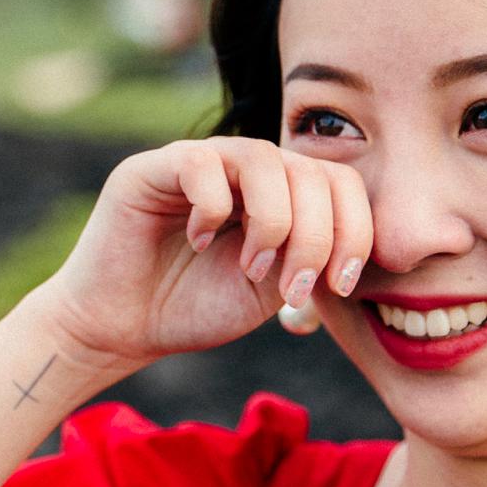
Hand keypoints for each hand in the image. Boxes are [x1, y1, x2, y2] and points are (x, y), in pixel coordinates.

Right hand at [23, 136, 372, 376]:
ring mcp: (198, 162)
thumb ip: (311, 256)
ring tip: (253, 269)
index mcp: (279, 192)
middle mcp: (242, 167)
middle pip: (311, 170)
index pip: (340, 181)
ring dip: (273, 224)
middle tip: (292, 288)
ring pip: (264, 159)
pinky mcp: (152, 169)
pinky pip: (201, 164)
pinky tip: (199, 242)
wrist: (121, 327)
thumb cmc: (194, 307)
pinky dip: (213, 209)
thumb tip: (364, 246)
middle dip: (316, 237)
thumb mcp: (272, 287)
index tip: (340, 285)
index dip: (354, 229)